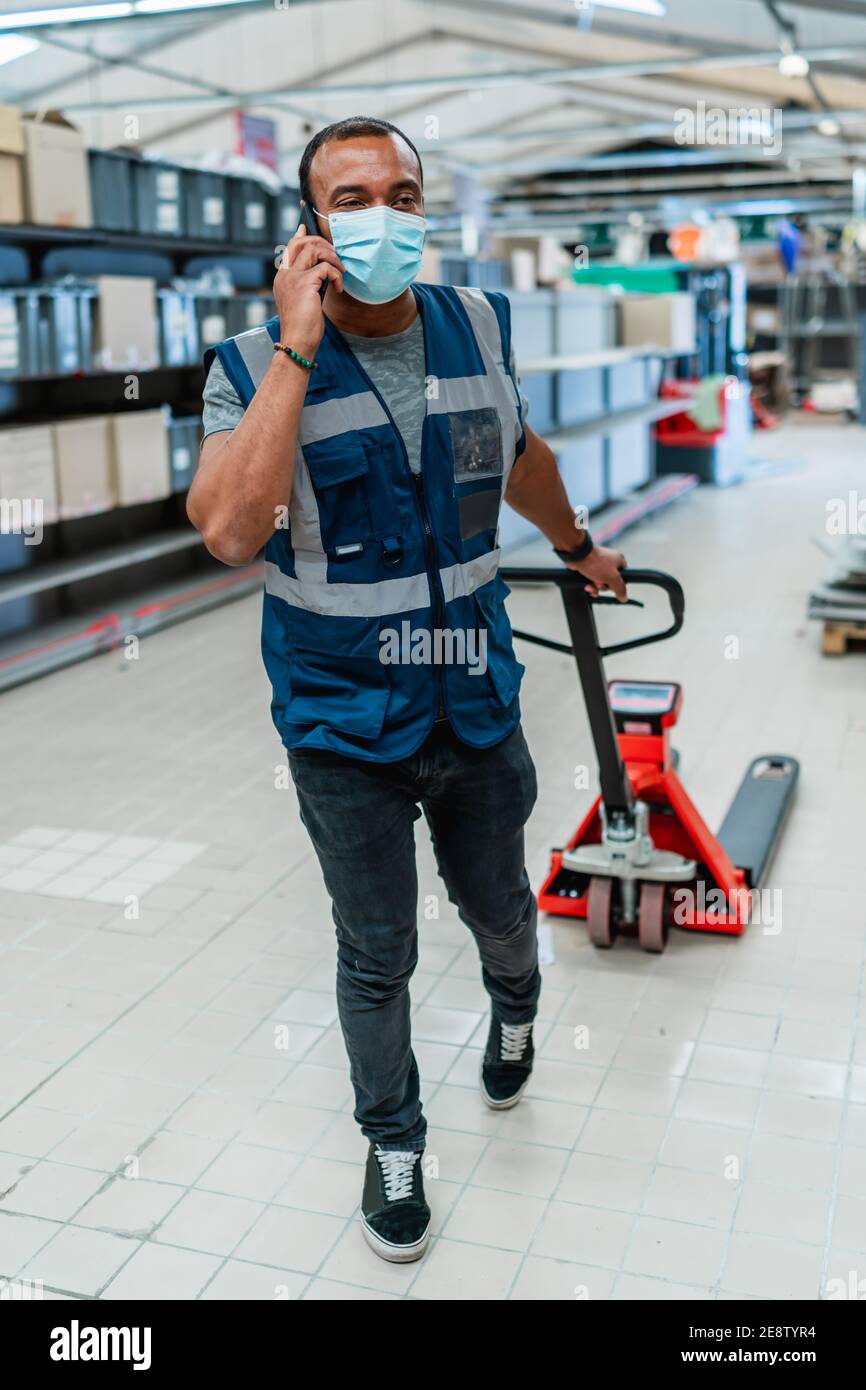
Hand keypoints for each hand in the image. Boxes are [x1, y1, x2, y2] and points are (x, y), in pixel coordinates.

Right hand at [273, 224, 344, 357]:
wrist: (297, 342)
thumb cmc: (303, 326)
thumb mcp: (303, 300)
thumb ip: (307, 283)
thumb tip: (320, 271)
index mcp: (283, 277)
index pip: (289, 248)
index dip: (299, 235)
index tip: (304, 227)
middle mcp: (285, 274)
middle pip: (301, 242)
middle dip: (321, 243)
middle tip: (335, 256)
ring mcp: (293, 277)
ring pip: (314, 249)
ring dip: (332, 258)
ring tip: (340, 272)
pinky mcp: (305, 283)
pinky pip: (325, 268)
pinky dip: (336, 275)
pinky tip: (338, 288)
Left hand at [567, 543, 626, 601]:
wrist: (578, 556)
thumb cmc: (596, 563)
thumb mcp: (612, 578)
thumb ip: (620, 588)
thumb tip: (624, 597)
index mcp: (619, 560)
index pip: (624, 576)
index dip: (618, 584)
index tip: (612, 587)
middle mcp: (610, 561)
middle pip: (611, 581)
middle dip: (604, 586)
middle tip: (599, 583)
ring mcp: (599, 564)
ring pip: (601, 582)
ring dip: (596, 587)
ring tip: (591, 585)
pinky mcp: (590, 567)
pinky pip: (592, 580)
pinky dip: (590, 585)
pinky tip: (587, 587)